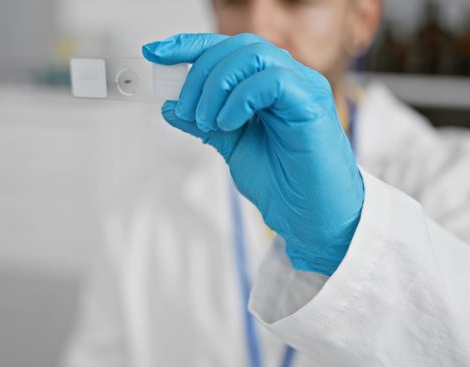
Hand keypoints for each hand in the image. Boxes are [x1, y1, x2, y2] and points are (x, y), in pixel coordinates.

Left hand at [143, 33, 363, 275]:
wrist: (310, 217)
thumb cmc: (283, 183)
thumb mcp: (232, 146)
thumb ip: (205, 123)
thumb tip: (172, 106)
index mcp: (269, 84)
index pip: (227, 49)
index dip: (190, 45)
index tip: (157, 52)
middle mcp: (289, 79)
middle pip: (237, 46)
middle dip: (200, 72)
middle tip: (187, 109)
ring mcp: (303, 87)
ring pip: (253, 56)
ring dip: (217, 86)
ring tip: (208, 121)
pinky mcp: (312, 103)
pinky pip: (272, 81)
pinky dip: (240, 99)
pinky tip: (230, 124)